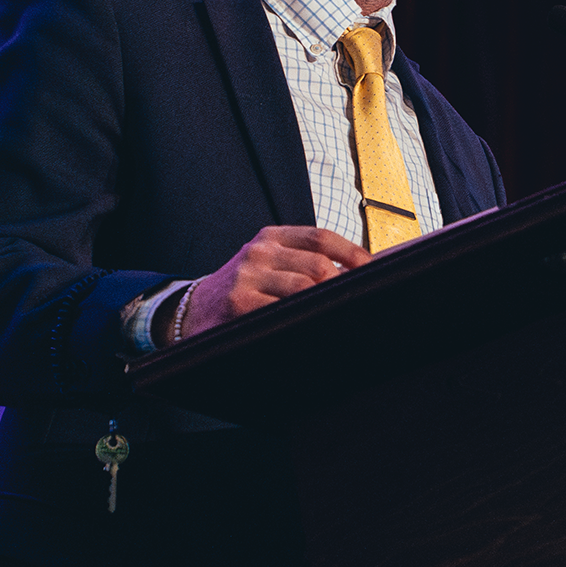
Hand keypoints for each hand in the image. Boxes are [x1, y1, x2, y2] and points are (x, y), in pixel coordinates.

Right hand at [160, 226, 370, 341]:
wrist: (192, 311)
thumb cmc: (243, 290)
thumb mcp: (267, 264)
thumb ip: (303, 262)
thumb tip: (359, 273)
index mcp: (270, 237)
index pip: (321, 237)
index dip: (352, 253)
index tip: (373, 270)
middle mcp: (258, 252)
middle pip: (317, 265)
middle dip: (342, 286)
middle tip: (359, 302)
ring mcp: (247, 277)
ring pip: (303, 289)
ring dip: (327, 305)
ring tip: (343, 317)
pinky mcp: (239, 303)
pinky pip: (283, 312)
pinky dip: (305, 321)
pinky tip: (315, 329)